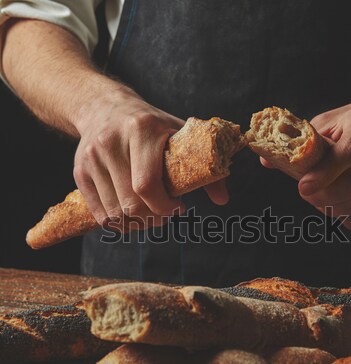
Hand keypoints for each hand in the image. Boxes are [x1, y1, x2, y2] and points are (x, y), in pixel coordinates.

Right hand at [73, 86, 227, 228]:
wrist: (102, 106)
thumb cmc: (150, 124)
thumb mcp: (178, 133)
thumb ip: (204, 166)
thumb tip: (223, 200)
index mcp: (141, 129)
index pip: (147, 184)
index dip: (165, 207)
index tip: (179, 207)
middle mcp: (111, 142)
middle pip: (131, 203)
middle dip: (154, 218)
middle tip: (166, 214)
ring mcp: (92, 158)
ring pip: (115, 213)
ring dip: (137, 223)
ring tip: (150, 215)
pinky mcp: (79, 171)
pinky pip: (99, 213)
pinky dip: (118, 223)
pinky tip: (132, 215)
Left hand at [297, 93, 350, 229]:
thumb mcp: (331, 120)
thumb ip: (302, 141)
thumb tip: (267, 160)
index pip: (348, 153)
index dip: (322, 175)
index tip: (302, 188)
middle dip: (324, 197)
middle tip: (308, 196)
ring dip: (335, 210)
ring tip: (320, 203)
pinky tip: (339, 213)